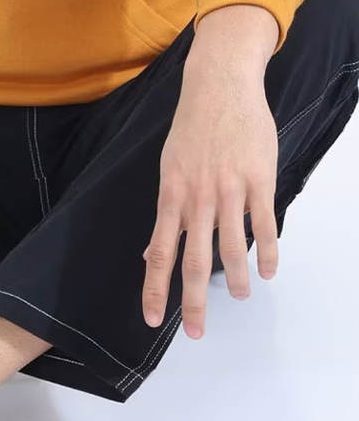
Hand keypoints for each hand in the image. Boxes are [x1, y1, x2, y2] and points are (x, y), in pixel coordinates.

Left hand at [141, 54, 279, 339]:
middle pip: (193, 259)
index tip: (152, 319)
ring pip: (231, 246)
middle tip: (195, 332)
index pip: (159, 251)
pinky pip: (263, 224)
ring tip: (244, 298)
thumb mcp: (168, 168)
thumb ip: (166, 213)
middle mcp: (196, 197)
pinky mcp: (257, 180)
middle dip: (192, 300)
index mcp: (170, 194)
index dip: (155, 288)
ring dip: (239, 279)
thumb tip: (151, 252)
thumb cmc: (191, 130)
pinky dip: (267, 251)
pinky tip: (270, 270)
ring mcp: (228, 189)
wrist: (218, 87)